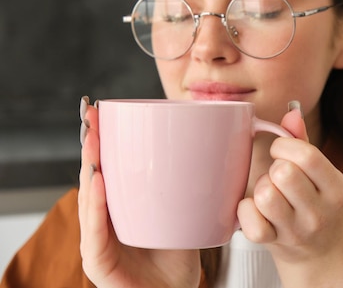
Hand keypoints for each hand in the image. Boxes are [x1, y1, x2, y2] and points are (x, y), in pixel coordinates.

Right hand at [78, 97, 200, 287]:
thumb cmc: (180, 254)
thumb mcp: (185, 211)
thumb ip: (193, 183)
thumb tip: (221, 145)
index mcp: (119, 205)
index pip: (106, 168)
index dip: (102, 140)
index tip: (102, 111)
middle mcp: (104, 220)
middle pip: (93, 177)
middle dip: (91, 146)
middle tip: (93, 116)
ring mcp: (99, 241)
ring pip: (89, 200)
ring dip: (89, 168)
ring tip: (94, 141)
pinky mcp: (100, 264)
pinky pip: (95, 233)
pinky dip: (95, 206)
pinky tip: (99, 182)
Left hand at [237, 103, 342, 287]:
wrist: (320, 253)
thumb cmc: (316, 202)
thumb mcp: (321, 174)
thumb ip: (303, 141)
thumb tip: (291, 113)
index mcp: (336, 187)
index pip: (306, 156)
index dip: (284, 146)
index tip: (280, 150)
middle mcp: (320, 211)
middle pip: (283, 173)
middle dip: (274, 168)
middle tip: (277, 175)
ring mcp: (297, 231)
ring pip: (265, 196)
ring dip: (260, 189)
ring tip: (269, 193)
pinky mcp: (274, 244)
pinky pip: (250, 222)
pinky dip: (246, 211)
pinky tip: (256, 210)